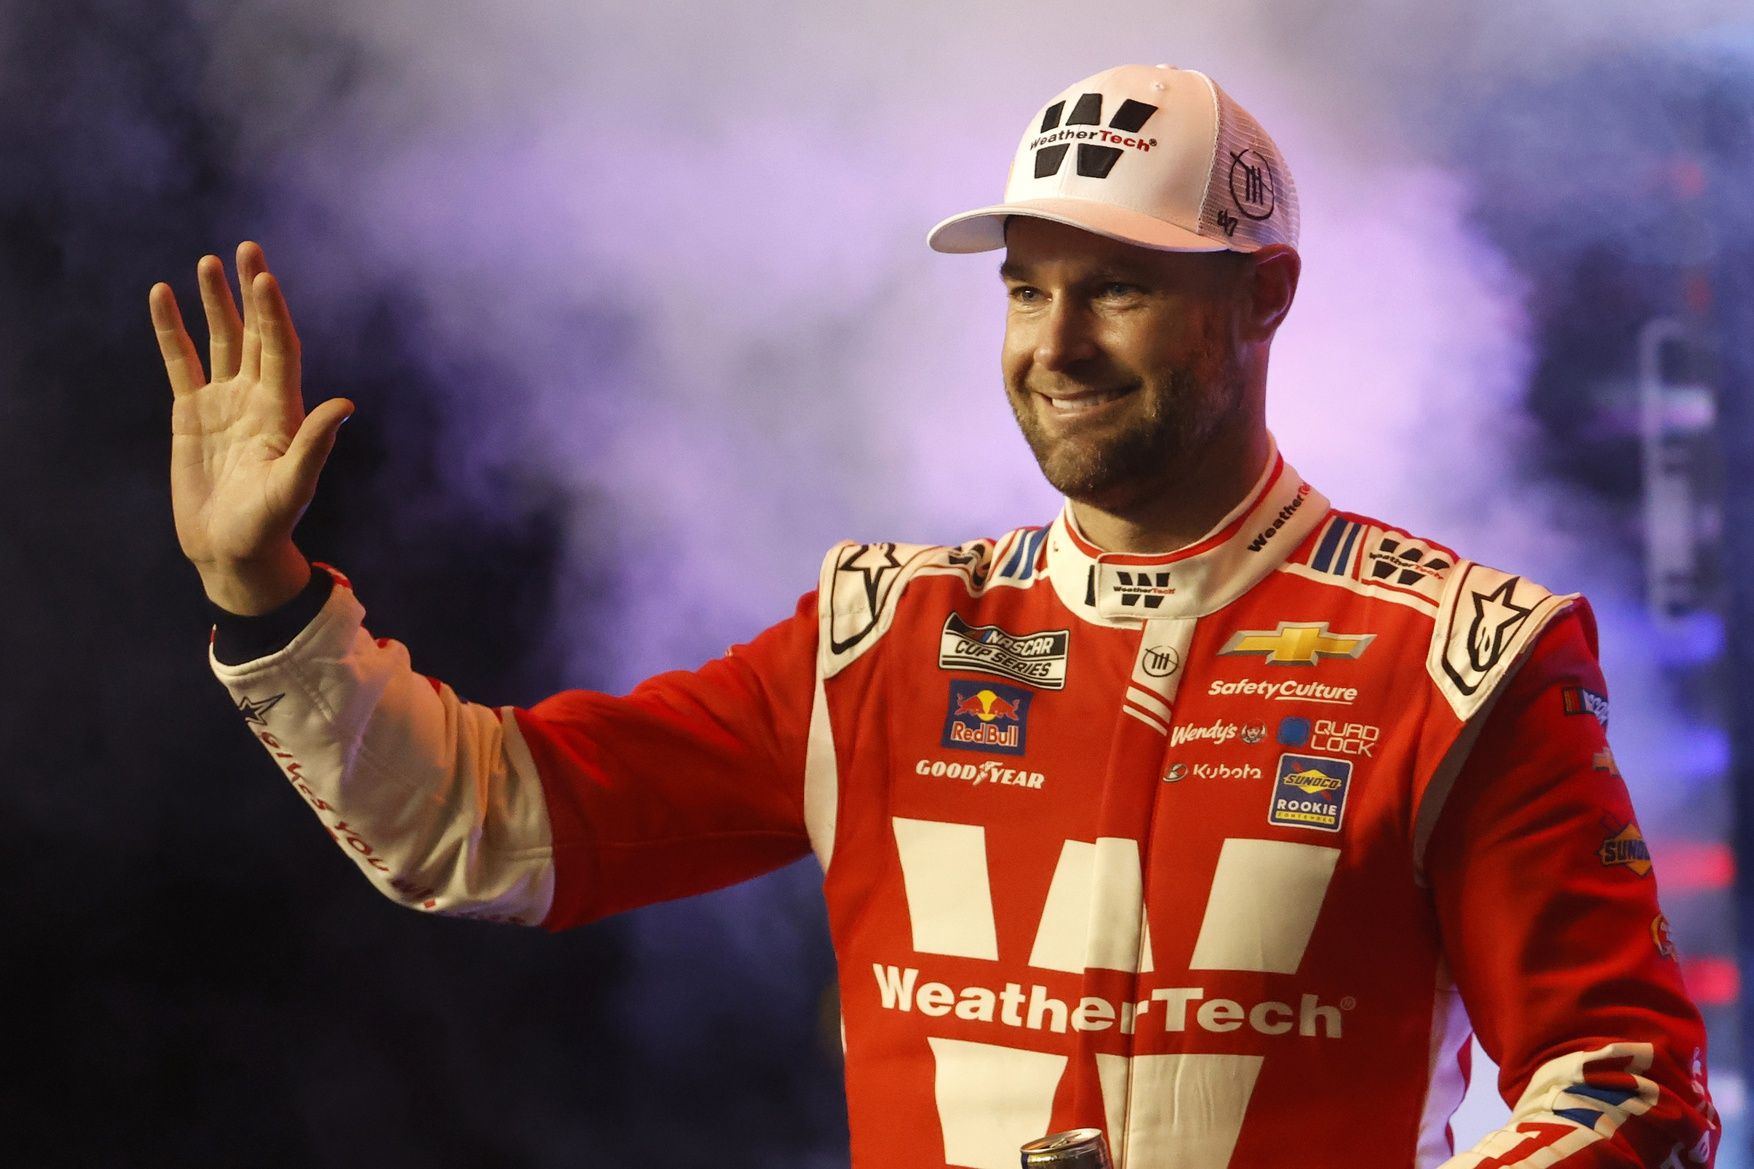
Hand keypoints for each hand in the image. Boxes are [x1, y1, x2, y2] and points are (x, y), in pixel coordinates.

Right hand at [150, 242, 352, 613]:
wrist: (232, 552)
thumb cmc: (267, 525)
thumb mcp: (293, 486)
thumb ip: (316, 445)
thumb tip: (347, 403)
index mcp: (284, 411)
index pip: (280, 349)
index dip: (273, 314)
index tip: (265, 277)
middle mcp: (256, 399)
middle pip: (254, 334)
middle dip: (251, 293)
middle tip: (248, 248)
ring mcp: (224, 404)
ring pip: (219, 342)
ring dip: (215, 304)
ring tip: (208, 262)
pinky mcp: (192, 415)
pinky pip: (180, 364)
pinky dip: (171, 331)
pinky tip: (162, 296)